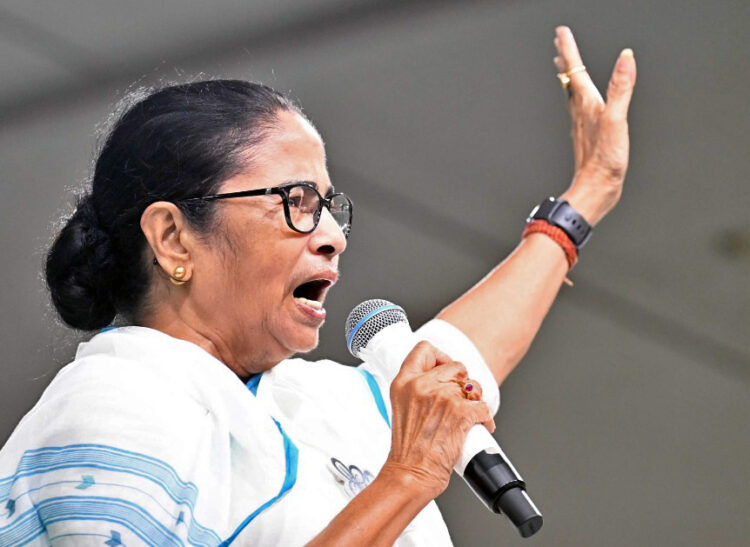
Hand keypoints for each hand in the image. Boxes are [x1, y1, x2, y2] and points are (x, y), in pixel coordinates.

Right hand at [382, 341, 494, 498]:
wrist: (411, 473)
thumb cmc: (408, 448)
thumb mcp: (401, 407)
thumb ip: (416, 388)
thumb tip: (442, 379)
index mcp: (404, 382)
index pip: (424, 349)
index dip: (441, 356)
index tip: (445, 369)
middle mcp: (422, 385)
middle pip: (456, 366)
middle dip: (463, 383)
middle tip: (460, 399)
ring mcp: (442, 398)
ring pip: (473, 386)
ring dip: (475, 400)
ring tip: (469, 414)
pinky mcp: (460, 413)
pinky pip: (484, 406)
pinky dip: (486, 419)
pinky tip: (480, 426)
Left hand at [553, 26, 636, 225]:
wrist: (596, 188)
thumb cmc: (604, 159)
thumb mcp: (617, 119)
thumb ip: (621, 88)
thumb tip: (625, 58)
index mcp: (586, 104)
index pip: (575, 69)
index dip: (568, 48)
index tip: (561, 31)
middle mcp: (580, 111)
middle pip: (569, 78)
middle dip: (565, 58)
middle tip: (559, 41)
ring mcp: (580, 123)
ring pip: (571, 92)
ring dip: (567, 75)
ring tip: (563, 65)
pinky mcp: (585, 134)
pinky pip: (577, 107)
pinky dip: (575, 94)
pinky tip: (579, 100)